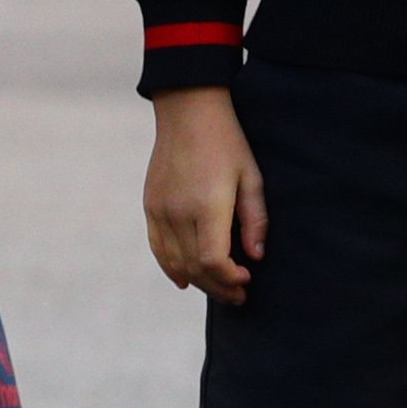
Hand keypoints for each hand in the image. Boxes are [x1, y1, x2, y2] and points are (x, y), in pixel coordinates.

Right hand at [143, 88, 266, 303]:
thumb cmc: (227, 142)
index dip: (230, 279)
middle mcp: (179, 212)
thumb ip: (255, 219)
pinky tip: (185, 281)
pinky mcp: (150, 206)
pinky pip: (157, 248)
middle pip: (195, 268)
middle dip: (218, 287)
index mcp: (207, 205)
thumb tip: (256, 257)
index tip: (248, 279)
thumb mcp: (250, 176)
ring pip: (174, 263)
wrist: (188, 111)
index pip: (214, 260)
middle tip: (239, 296)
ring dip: (197, 282)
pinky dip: (170, 268)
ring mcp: (160, 210)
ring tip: (218, 288)